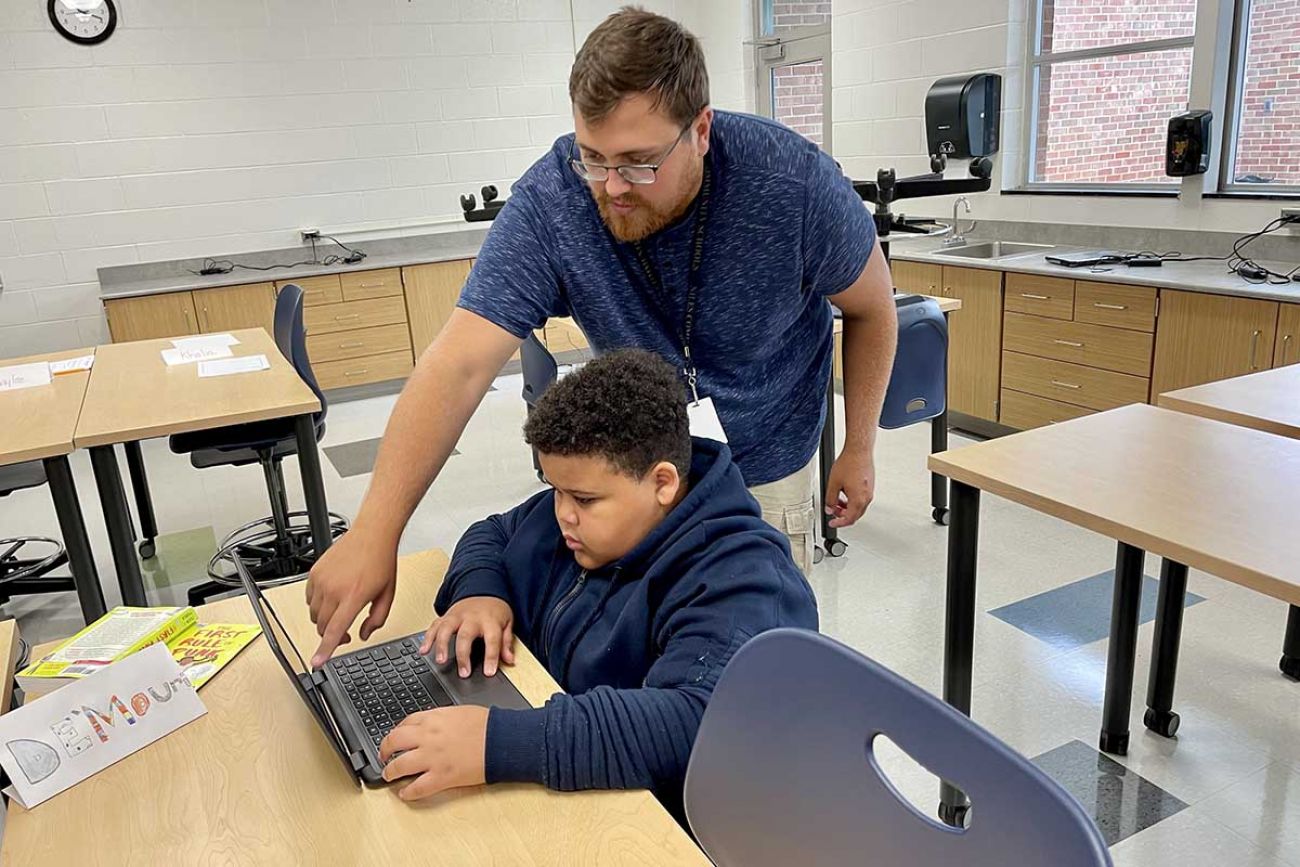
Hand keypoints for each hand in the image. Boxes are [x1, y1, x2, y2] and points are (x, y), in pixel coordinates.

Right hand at [306, 527, 398, 668]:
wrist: (372, 534)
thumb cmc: (381, 561)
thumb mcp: (387, 595)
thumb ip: (377, 620)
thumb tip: (364, 635)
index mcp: (353, 596)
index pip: (334, 630)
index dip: (325, 649)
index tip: (317, 662)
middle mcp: (334, 588)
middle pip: (322, 626)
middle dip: (331, 636)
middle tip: (345, 635)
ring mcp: (322, 580)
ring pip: (314, 614)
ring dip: (325, 620)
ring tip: (341, 611)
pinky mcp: (315, 573)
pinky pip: (309, 599)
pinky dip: (318, 604)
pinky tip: (332, 598)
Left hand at [380, 706, 488, 800]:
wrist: (502, 740)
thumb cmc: (487, 725)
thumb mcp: (460, 711)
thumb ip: (441, 718)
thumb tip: (432, 725)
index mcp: (433, 718)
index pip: (404, 724)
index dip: (396, 733)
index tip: (395, 738)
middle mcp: (428, 737)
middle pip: (394, 742)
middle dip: (384, 750)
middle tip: (384, 756)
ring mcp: (432, 758)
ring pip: (399, 766)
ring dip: (390, 772)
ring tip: (389, 775)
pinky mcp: (441, 777)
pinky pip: (417, 788)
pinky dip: (407, 793)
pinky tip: (405, 793)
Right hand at [420, 596, 514, 676]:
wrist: (483, 587)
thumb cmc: (495, 609)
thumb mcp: (507, 622)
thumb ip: (506, 642)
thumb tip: (510, 659)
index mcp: (490, 620)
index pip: (492, 640)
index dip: (491, 657)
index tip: (488, 672)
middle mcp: (472, 618)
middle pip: (465, 636)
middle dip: (463, 655)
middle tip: (463, 673)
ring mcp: (457, 616)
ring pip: (446, 629)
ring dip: (441, 645)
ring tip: (440, 661)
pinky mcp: (446, 615)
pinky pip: (435, 626)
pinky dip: (427, 638)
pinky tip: (424, 650)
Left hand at [824, 446, 875, 527]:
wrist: (859, 451)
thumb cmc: (849, 463)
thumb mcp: (833, 483)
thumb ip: (830, 499)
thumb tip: (829, 508)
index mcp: (858, 499)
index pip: (849, 519)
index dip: (839, 523)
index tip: (833, 523)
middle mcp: (866, 497)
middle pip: (855, 515)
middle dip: (843, 516)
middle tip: (833, 511)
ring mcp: (869, 492)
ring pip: (858, 507)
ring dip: (847, 508)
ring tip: (837, 502)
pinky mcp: (869, 486)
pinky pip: (861, 499)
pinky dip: (852, 501)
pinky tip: (844, 494)